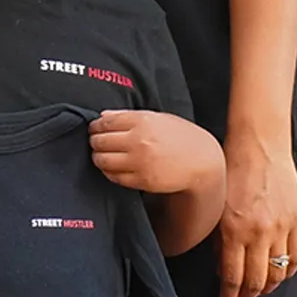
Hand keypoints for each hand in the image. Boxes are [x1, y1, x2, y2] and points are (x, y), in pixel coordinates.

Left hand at [90, 109, 218, 193]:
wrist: (202, 161)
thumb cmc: (180, 136)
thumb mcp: (158, 118)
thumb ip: (128, 116)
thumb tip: (103, 116)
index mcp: (142, 121)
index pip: (105, 122)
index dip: (95, 125)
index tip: (94, 127)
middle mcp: (139, 141)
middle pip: (100, 141)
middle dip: (94, 141)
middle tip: (95, 141)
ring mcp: (140, 162)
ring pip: (103, 160)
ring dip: (97, 157)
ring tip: (101, 154)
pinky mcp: (143, 180)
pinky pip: (114, 177)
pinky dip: (108, 172)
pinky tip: (111, 167)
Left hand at [217, 136, 296, 296]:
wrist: (258, 145)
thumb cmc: (232, 166)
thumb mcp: (214, 205)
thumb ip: (217, 238)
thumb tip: (220, 264)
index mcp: (234, 229)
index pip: (232, 276)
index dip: (229, 295)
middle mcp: (259, 232)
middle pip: (257, 280)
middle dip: (247, 295)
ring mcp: (281, 228)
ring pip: (278, 273)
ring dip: (268, 286)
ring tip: (259, 289)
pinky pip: (296, 257)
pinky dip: (288, 271)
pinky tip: (280, 273)